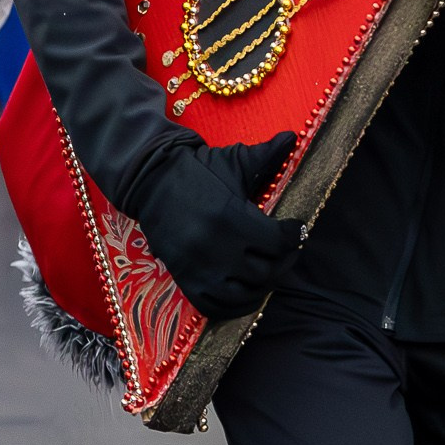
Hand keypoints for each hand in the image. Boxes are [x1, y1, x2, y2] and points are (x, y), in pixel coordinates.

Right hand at [122, 132, 302, 320]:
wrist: (148, 180)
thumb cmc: (194, 170)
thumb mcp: (230, 161)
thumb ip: (265, 155)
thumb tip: (292, 138)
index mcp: (231, 217)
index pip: (278, 241)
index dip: (294, 237)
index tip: (297, 230)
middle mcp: (217, 247)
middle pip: (266, 270)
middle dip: (283, 260)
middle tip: (287, 250)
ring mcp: (200, 267)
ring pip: (245, 292)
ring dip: (263, 285)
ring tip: (268, 271)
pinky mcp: (185, 278)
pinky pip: (216, 306)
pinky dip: (235, 305)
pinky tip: (245, 292)